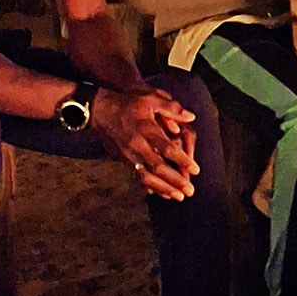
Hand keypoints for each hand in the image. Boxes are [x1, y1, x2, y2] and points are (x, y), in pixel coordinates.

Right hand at [91, 86, 198, 200]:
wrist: (101, 112)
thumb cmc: (129, 104)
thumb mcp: (150, 98)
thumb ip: (171, 108)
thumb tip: (191, 117)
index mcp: (146, 130)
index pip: (167, 148)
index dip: (182, 160)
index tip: (196, 170)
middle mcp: (137, 145)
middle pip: (157, 167)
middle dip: (174, 181)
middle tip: (190, 192)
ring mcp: (129, 155)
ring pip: (146, 176)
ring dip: (163, 188)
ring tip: (179, 197)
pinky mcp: (124, 161)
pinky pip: (138, 177)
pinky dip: (151, 187)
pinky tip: (162, 194)